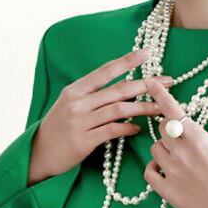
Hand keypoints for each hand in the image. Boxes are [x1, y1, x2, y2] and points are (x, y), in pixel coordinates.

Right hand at [28, 47, 172, 184]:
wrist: (39, 154)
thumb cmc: (58, 129)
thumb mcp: (70, 106)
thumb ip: (92, 97)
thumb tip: (122, 91)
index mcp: (75, 90)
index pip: (105, 70)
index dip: (127, 61)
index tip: (147, 53)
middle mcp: (78, 102)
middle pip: (119, 90)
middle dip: (146, 85)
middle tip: (168, 83)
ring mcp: (80, 121)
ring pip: (119, 110)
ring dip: (143, 108)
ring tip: (160, 109)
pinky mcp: (84, 141)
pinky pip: (112, 131)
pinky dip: (127, 129)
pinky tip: (138, 129)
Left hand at [142, 76, 207, 207]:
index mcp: (199, 139)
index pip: (173, 111)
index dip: (159, 94)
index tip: (148, 82)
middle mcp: (182, 153)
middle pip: (163, 128)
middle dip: (170, 128)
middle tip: (182, 137)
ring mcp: (172, 172)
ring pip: (155, 149)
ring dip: (163, 148)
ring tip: (178, 157)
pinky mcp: (167, 191)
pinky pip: (149, 172)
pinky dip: (153, 168)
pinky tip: (163, 170)